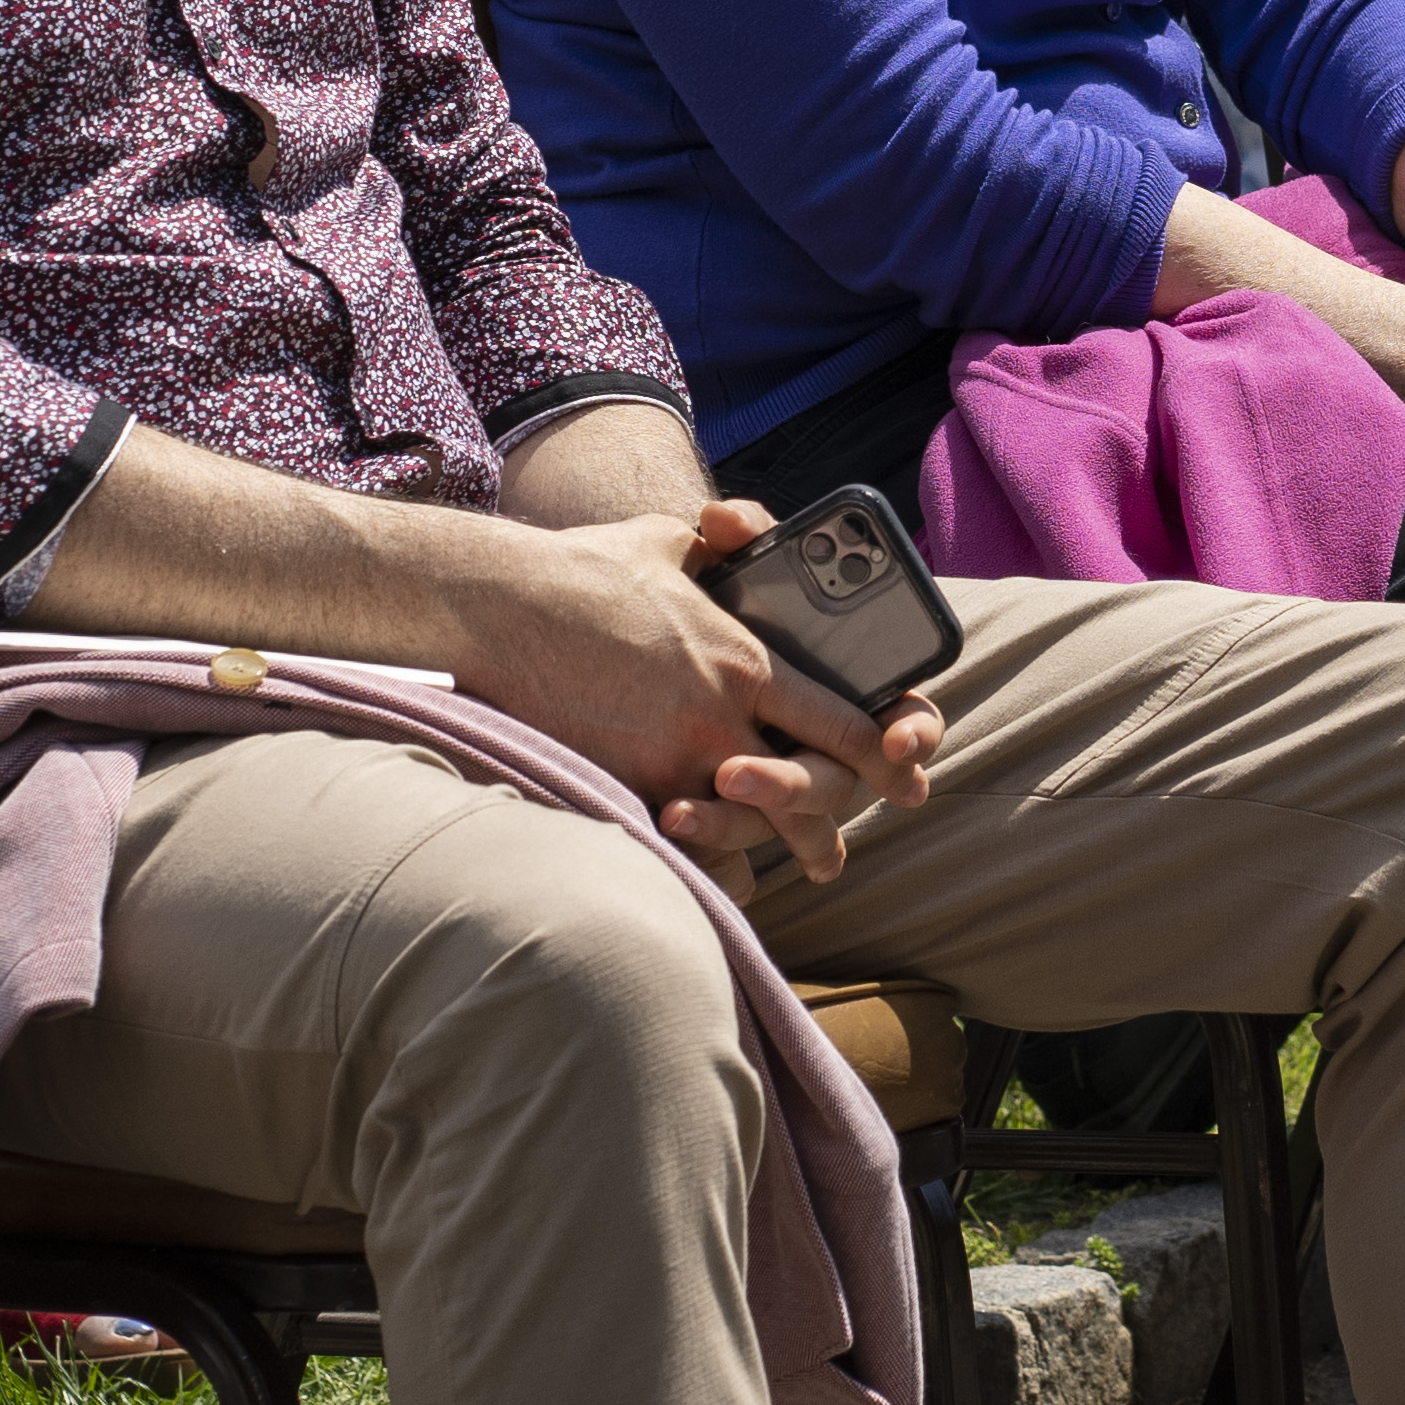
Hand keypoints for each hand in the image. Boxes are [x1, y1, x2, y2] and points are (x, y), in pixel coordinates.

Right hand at [470, 501, 943, 885]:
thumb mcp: (669, 542)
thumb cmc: (584, 569)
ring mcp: (670, 758)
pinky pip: (675, 837)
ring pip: (741, 826)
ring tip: (774, 875)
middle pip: (802, 790)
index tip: (903, 774)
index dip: (880, 754)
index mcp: (744, 661)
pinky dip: (697, 859)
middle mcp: (719, 718)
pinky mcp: (621, 782)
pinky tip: (710, 876)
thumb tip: (740, 529)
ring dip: (765, 852)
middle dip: (824, 828)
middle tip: (834, 854)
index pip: (838, 722)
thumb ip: (721, 544)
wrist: (501, 604)